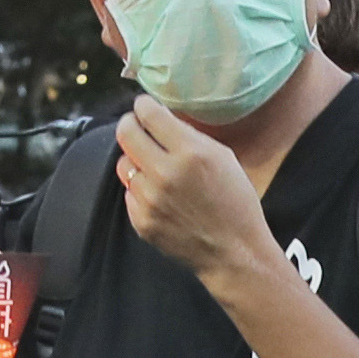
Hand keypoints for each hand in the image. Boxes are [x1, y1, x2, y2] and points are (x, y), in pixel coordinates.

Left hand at [114, 98, 283, 285]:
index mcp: (190, 152)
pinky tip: (159, 194)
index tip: (144, 107)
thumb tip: (163, 119)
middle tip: (136, 126)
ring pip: (123, 164)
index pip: (149, 114)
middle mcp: (165, 174)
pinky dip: (140, 189)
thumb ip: (191, 135)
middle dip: (130, 124)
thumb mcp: (223, 157)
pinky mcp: (141, 221)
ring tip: (151, 165)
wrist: (234, 251)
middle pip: (125, 133)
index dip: (144, 106)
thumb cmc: (235, 203)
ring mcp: (149, 199)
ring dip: (134, 159)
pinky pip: (129, 192)